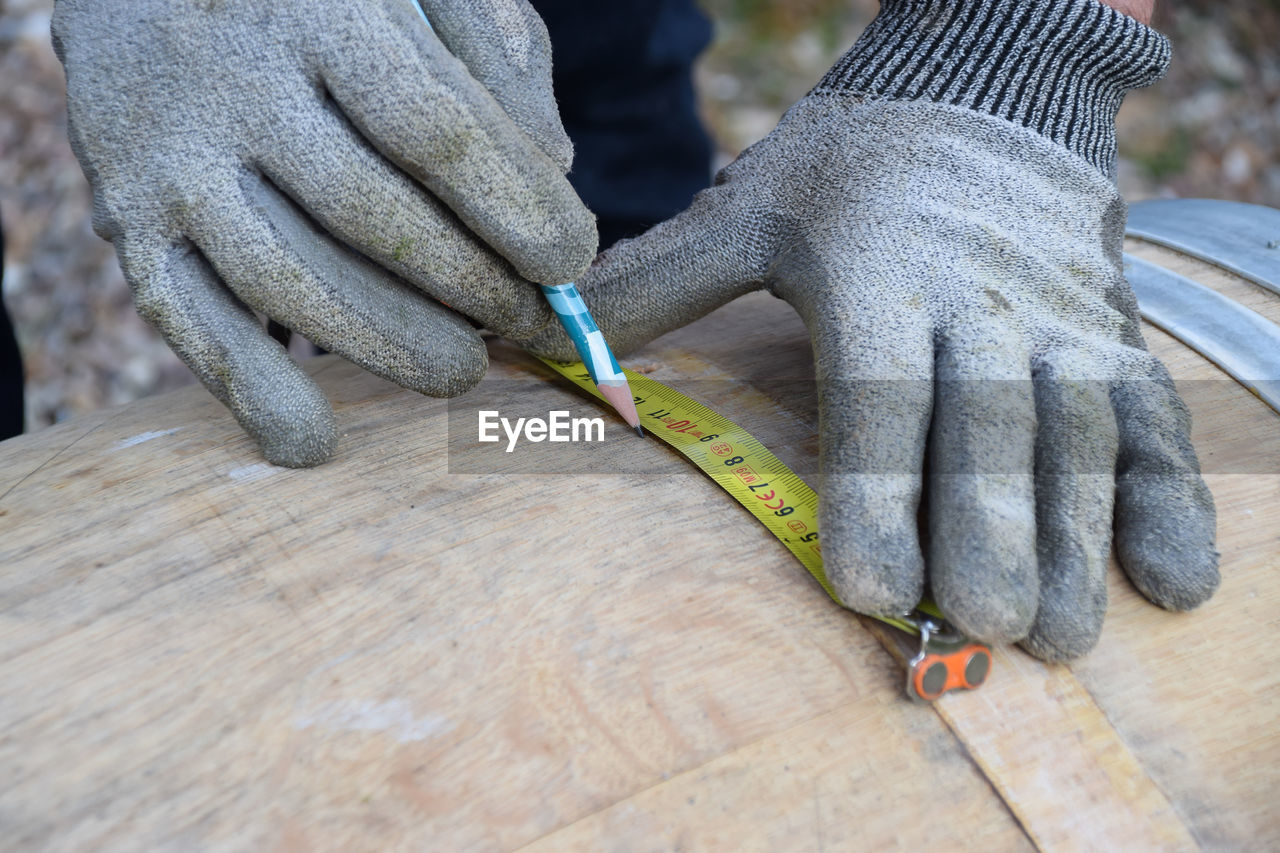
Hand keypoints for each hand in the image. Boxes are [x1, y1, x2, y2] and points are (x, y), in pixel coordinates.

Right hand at [53, 0, 595, 465]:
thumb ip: (495, 58)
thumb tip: (555, 169)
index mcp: (319, 8)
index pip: (433, 127)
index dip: (513, 206)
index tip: (571, 259)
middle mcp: (231, 81)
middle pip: (370, 214)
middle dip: (469, 286)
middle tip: (528, 322)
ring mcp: (168, 159)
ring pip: (288, 280)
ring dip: (388, 346)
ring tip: (459, 370)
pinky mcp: (129, 224)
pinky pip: (188, 322)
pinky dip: (252, 393)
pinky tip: (316, 441)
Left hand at [522, 0, 1217, 658]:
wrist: (981, 88)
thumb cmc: (848, 167)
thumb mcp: (748, 208)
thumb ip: (657, 282)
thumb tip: (545, 344)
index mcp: (878, 271)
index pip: (879, 394)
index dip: (878, 491)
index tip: (872, 590)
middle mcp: (979, 298)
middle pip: (988, 427)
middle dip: (990, 532)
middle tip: (986, 629)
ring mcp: (1059, 316)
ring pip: (1075, 435)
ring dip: (1076, 538)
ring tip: (1060, 638)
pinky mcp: (1113, 328)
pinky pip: (1148, 414)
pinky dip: (1169, 496)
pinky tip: (1174, 580)